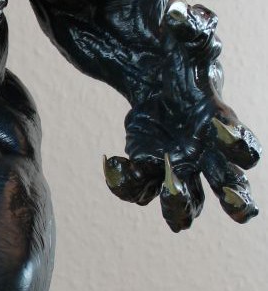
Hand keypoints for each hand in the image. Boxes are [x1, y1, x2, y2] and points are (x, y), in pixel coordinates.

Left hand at [103, 1, 260, 231]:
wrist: (145, 57)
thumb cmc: (173, 46)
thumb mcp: (183, 32)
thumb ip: (189, 27)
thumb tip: (178, 17)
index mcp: (218, 120)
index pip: (241, 144)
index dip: (238, 145)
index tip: (218, 134)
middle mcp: (203, 149)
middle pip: (230, 185)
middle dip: (236, 200)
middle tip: (236, 207)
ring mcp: (175, 160)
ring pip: (186, 201)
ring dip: (179, 209)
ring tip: (167, 196)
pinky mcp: (145, 163)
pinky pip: (140, 188)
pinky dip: (126, 184)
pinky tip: (112, 160)